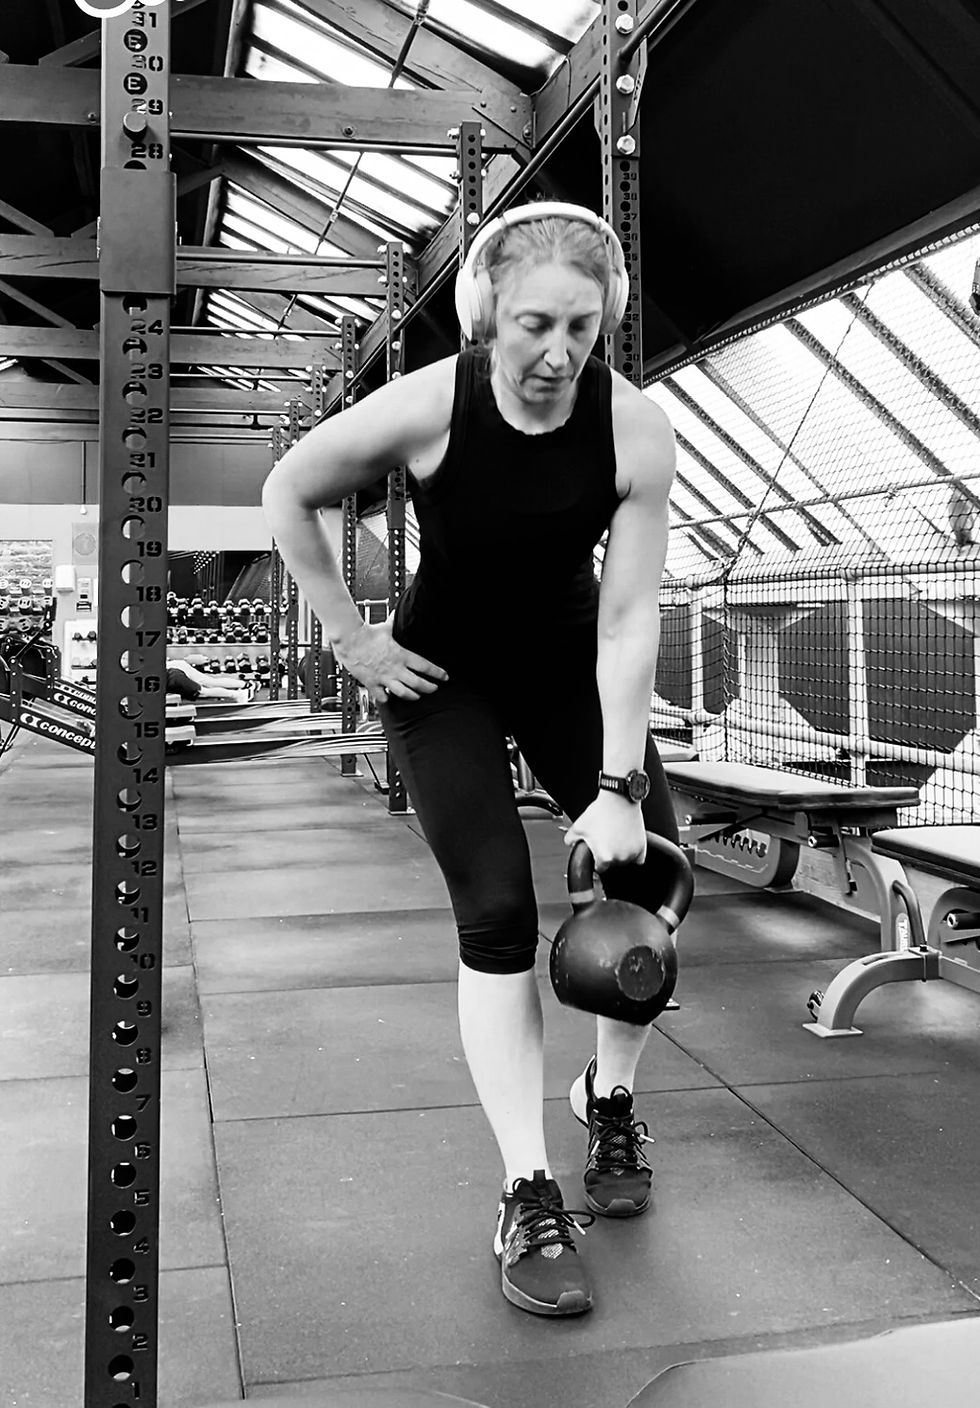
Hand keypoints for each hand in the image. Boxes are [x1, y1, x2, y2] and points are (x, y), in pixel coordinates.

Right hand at [333, 618, 447, 703]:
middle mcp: (395, 668)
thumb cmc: (366, 633)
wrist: (350, 639)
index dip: (438, 673)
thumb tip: (399, 613)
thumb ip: (394, 623)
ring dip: (413, 696)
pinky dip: (387, 699)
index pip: (426, 666)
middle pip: (419, 684)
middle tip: (434, 689)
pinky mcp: (372, 683)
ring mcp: (384, 677)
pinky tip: (389, 697)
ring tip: (416, 696)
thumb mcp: (386, 627)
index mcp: (402, 655)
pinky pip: (382, 696)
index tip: (444, 677)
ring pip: (404, 693)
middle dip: (429, 688)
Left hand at [564, 793, 646, 871]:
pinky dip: (633, 853)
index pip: (599, 868)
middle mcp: (620, 858)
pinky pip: (638, 858)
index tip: (597, 850)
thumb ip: (570, 840)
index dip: (596, 858)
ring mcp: (633, 852)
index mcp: (604, 857)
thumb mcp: (578, 826)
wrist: (619, 798)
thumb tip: (570, 845)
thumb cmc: (601, 811)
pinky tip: (627, 844)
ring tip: (615, 837)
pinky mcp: (642, 846)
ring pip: (625, 861)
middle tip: (605, 839)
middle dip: (608, 855)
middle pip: (613, 864)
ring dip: (620, 854)